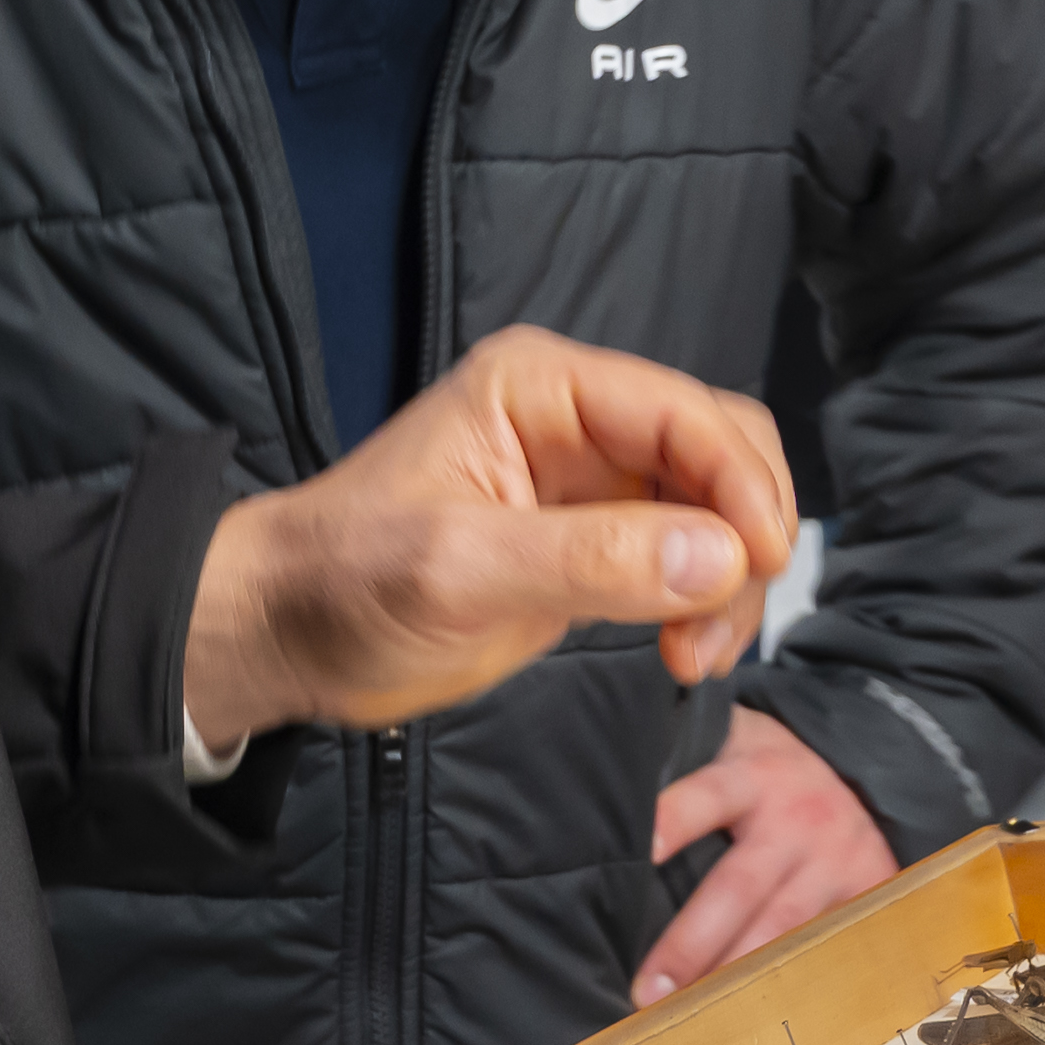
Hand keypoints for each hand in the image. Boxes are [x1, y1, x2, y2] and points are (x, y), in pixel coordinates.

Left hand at [183, 326, 793, 743]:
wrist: (285, 634)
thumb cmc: (343, 584)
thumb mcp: (459, 571)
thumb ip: (591, 560)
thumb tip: (720, 557)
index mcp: (542, 387)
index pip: (685, 413)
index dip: (741, 484)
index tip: (759, 566)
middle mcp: (577, 419)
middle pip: (720, 449)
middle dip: (744, 533)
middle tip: (716, 626)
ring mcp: (589, 481)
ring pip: (716, 507)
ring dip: (729, 579)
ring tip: (691, 657)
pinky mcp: (592, 542)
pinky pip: (686, 555)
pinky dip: (704, 601)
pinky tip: (680, 652)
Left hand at [634, 704, 898, 1004]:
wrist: (862, 766)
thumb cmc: (765, 765)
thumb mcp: (730, 737)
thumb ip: (682, 749)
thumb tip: (612, 763)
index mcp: (752, 775)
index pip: (707, 796)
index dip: (675, 820)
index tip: (641, 852)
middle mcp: (797, 818)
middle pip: (739, 887)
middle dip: (691, 944)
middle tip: (646, 993)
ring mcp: (837, 859)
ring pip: (782, 930)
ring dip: (735, 978)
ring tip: (690, 1020)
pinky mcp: (867, 892)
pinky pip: (825, 948)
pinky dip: (792, 985)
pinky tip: (757, 1018)